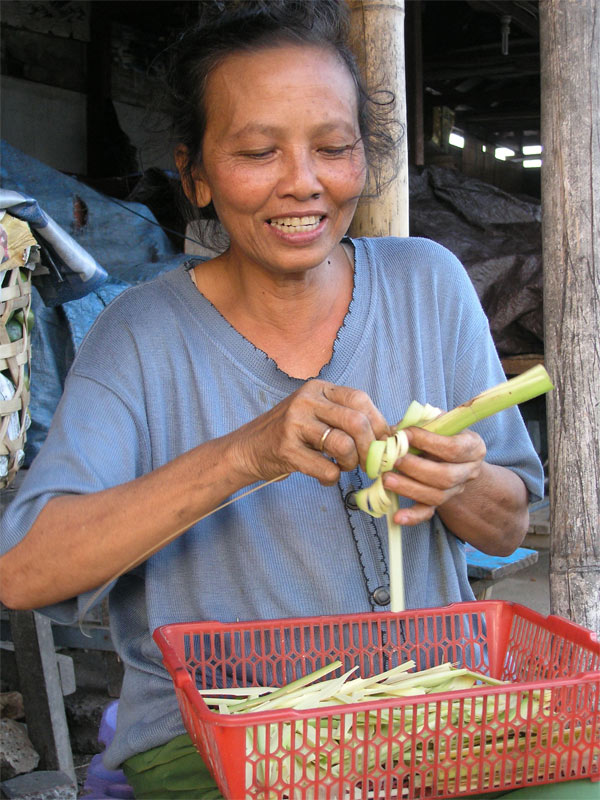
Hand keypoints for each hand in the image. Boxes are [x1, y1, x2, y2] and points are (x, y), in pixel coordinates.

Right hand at [230, 379, 389, 485]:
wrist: (247, 449)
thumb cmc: (290, 434)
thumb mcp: (316, 414)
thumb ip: (345, 417)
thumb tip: (389, 435)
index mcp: (318, 388)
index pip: (360, 399)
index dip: (379, 424)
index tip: (383, 443)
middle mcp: (307, 400)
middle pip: (356, 421)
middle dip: (369, 448)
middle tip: (368, 462)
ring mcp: (294, 423)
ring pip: (343, 444)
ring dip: (350, 463)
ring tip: (342, 467)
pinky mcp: (286, 449)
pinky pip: (326, 468)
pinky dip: (332, 478)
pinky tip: (325, 476)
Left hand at [381, 427, 485, 524]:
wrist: (450, 456)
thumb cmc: (441, 433)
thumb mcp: (438, 422)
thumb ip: (421, 422)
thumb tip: (397, 430)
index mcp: (473, 447)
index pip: (453, 449)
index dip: (428, 442)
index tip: (404, 434)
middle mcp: (469, 471)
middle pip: (445, 477)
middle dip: (416, 468)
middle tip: (393, 460)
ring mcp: (455, 490)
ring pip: (436, 496)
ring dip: (409, 488)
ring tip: (386, 479)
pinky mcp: (440, 502)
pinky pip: (427, 513)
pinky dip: (412, 516)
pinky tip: (397, 517)